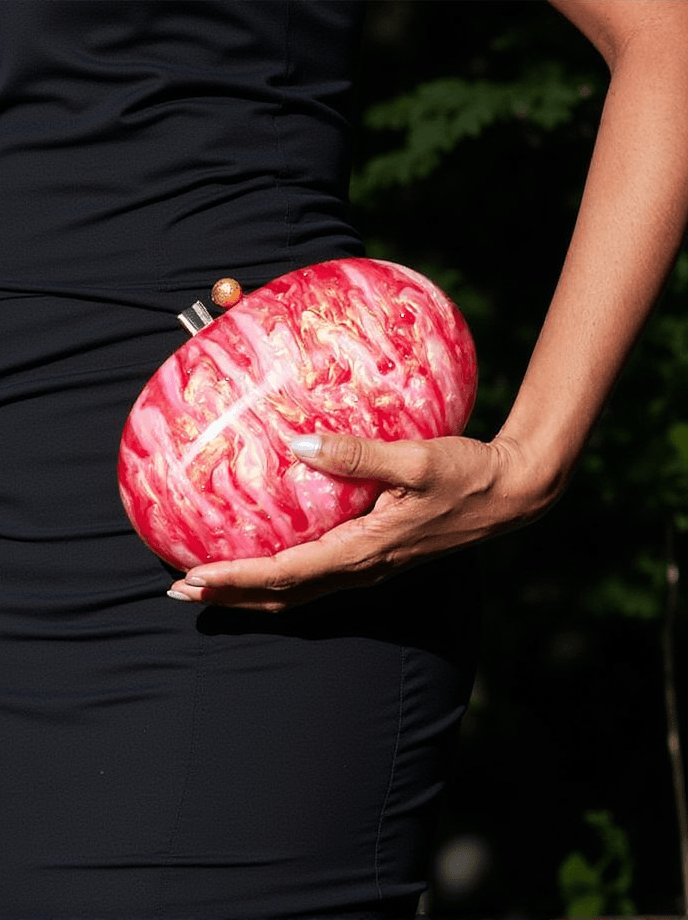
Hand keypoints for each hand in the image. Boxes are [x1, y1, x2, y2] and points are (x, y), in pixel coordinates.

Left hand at [167, 431, 546, 611]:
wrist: (510, 494)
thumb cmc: (466, 474)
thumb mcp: (416, 458)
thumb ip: (358, 454)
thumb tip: (299, 445)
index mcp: (364, 551)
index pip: (286, 574)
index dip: (236, 578)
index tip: (193, 576)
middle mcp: (362, 569)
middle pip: (283, 596)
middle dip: (230, 596)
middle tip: (181, 591)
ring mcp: (370, 568)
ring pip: (298, 593)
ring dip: (250, 592)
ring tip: (209, 587)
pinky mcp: (376, 558)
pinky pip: (317, 580)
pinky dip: (280, 581)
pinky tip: (266, 566)